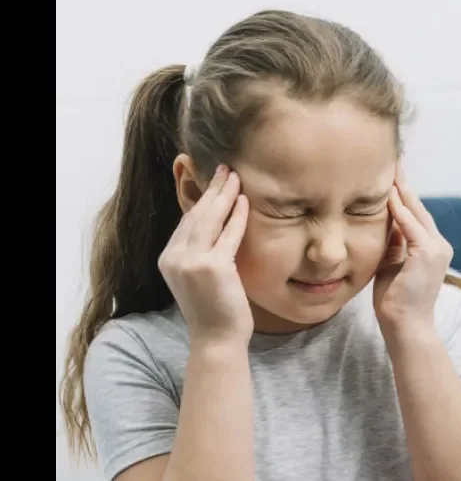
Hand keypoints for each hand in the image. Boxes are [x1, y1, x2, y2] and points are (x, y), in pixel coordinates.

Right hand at [158, 165, 252, 346]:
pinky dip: (237, 217)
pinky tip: (245, 201)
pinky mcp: (212, 267)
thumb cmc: (215, 310)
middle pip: (196, 215)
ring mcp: (191, 262)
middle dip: (212, 189)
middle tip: (225, 168)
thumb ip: (200, 252)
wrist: (217, 339)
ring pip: (210, 220)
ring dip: (224, 195)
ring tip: (235, 176)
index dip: (201, 199)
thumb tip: (216, 225)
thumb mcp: (199, 277)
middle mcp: (174, 257)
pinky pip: (228, 235)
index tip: (214, 182)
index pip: (187, 221)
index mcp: (168, 259)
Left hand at [373, 165, 453, 337]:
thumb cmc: (395, 301)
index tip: (391, 175)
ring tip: (390, 171)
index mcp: (430, 248)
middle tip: (393, 162)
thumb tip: (387, 221)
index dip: (402, 195)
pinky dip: (400, 211)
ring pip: (416, 213)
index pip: (415, 215)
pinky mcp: (428, 254)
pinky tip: (389, 196)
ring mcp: (436, 249)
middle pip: (418, 208)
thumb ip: (393, 243)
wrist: (405, 325)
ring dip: (402, 191)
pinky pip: (411, 227)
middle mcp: (439, 245)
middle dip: (404, 185)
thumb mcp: (391, 264)